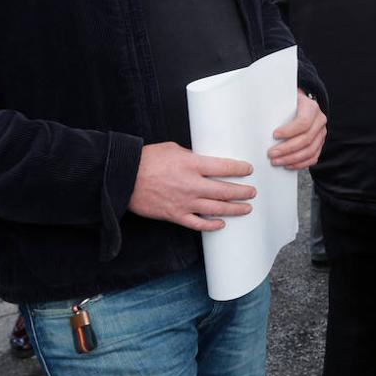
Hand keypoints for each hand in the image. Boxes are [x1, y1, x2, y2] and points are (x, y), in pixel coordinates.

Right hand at [129, 142, 255, 231]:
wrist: (122, 177)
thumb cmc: (146, 160)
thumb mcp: (173, 149)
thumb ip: (192, 157)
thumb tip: (205, 162)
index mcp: (192, 165)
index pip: (225, 168)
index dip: (240, 170)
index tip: (248, 170)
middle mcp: (192, 185)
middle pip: (225, 191)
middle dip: (243, 192)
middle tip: (252, 192)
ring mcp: (184, 202)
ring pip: (216, 209)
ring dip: (234, 209)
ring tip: (246, 208)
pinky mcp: (174, 215)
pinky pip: (197, 224)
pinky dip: (211, 225)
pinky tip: (221, 224)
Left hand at [269, 90, 326, 169]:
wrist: (301, 104)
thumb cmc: (289, 103)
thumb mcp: (283, 100)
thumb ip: (275, 108)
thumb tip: (257, 120)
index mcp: (311, 108)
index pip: (303, 122)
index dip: (289, 131)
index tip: (274, 135)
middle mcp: (319, 120)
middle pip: (306, 139)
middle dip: (287, 149)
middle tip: (271, 154)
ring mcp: (321, 133)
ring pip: (310, 151)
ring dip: (292, 159)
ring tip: (276, 161)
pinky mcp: (320, 143)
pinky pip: (313, 157)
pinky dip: (300, 164)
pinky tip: (288, 165)